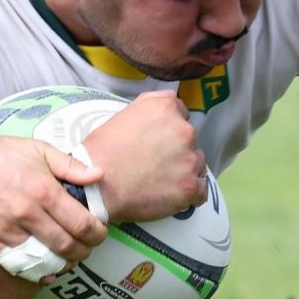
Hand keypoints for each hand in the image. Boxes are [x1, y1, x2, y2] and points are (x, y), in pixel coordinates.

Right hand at [0, 135, 107, 263]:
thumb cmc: (0, 154)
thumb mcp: (39, 149)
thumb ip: (71, 166)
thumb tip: (99, 175)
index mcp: (43, 191)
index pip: (82, 224)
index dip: (97, 234)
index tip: (100, 233)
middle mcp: (26, 215)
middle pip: (67, 247)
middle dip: (84, 252)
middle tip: (87, 249)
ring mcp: (5, 232)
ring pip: (44, 261)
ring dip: (61, 265)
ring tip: (68, 260)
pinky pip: (18, 266)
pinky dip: (35, 271)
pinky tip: (44, 268)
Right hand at [81, 91, 208, 222]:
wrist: (97, 186)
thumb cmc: (103, 150)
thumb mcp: (124, 113)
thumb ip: (150, 104)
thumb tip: (167, 104)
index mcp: (167, 108)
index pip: (181, 114)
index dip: (169, 129)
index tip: (158, 141)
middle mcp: (184, 130)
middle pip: (190, 139)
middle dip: (177, 149)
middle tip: (156, 162)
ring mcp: (190, 159)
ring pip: (197, 164)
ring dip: (185, 170)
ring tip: (161, 180)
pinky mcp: (191, 186)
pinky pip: (201, 190)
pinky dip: (190, 193)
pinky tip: (172, 194)